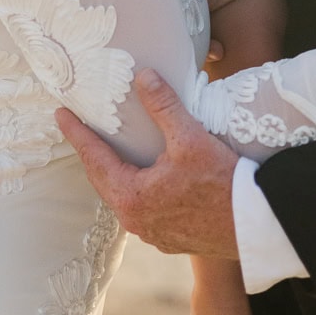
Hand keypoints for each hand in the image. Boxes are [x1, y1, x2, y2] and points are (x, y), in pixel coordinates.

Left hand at [55, 70, 238, 256]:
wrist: (255, 225)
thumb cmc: (222, 184)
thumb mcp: (190, 139)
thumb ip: (163, 106)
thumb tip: (143, 76)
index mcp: (131, 196)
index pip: (94, 158)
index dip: (77, 133)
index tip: (60, 114)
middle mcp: (135, 219)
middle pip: (104, 179)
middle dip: (93, 153)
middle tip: (80, 129)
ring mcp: (152, 233)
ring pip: (123, 195)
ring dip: (115, 172)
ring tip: (110, 150)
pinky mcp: (170, 238)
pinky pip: (142, 207)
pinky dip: (136, 187)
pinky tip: (145, 176)